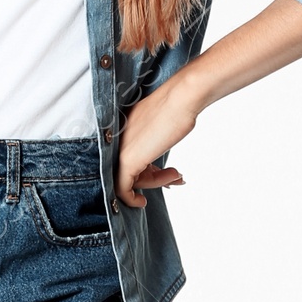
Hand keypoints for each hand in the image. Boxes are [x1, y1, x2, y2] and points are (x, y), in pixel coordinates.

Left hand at [114, 74, 195, 210]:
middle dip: (154, 178)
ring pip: (131, 179)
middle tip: (177, 176)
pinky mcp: (128, 160)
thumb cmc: (179, 106)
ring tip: (178, 176)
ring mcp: (121, 149)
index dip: (148, 170)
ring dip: (156, 183)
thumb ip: (154, 140)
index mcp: (124, 128)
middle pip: (131, 169)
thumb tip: (157, 155)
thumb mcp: (162, 126)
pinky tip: (142, 203)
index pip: (132, 156)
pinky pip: (122, 188)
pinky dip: (131, 199)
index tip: (168, 174)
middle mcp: (118, 138)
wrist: (183, 98)